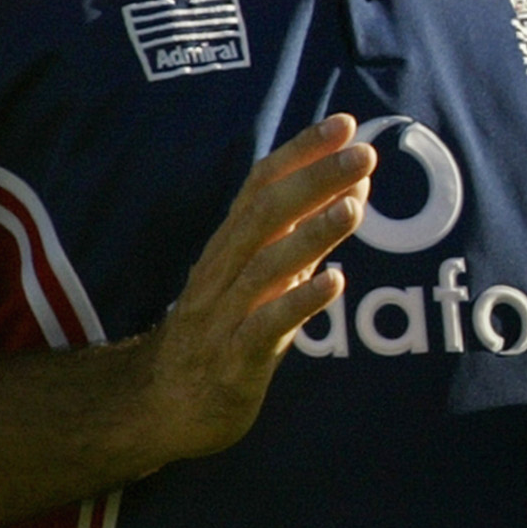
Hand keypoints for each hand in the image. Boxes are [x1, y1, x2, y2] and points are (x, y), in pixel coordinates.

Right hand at [137, 116, 374, 459]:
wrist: (163, 404)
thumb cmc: (225, 327)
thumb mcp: (265, 272)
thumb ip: (306, 228)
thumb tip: (356, 180)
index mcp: (229, 244)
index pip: (262, 184)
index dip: (301, 152)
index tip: (345, 123)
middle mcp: (222, 271)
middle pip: (265, 215)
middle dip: (314, 180)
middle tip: (363, 153)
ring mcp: (224, 316)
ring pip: (265, 267)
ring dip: (311, 235)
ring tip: (354, 208)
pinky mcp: (233, 362)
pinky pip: (265, 328)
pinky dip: (299, 303)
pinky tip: (334, 283)